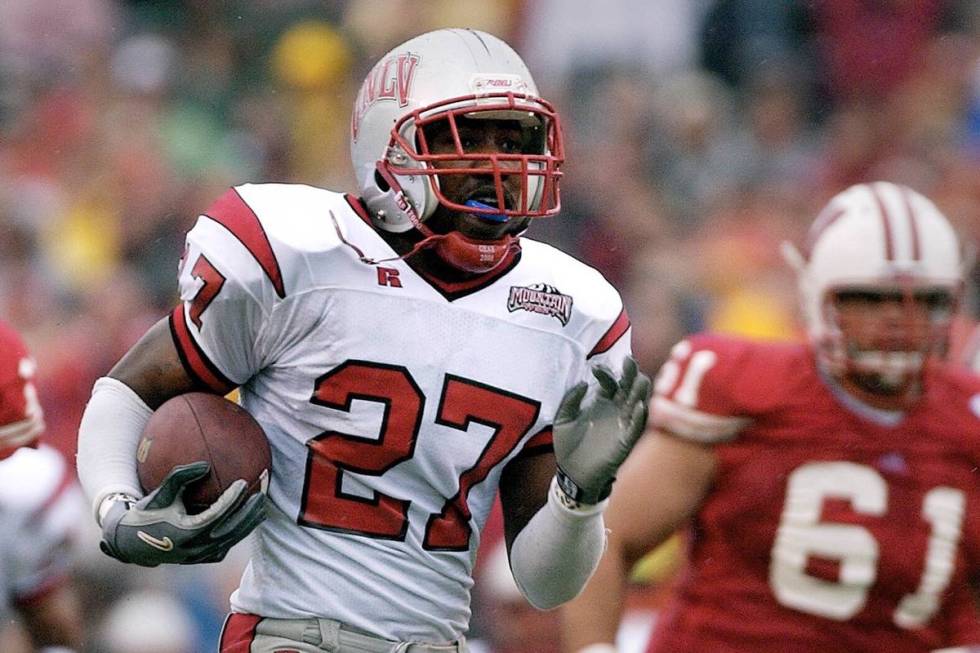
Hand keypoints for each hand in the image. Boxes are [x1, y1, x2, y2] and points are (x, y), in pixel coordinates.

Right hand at [99, 461, 265, 565]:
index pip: (216, 515)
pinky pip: (226, 545)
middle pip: (232, 530)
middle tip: (263, 494)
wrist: (132, 545)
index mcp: (186, 533)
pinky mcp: (203, 560)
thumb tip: (204, 465)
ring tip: (262, 506)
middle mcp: (196, 548)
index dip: (232, 499)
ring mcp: (201, 557)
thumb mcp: (160, 494)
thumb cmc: (147, 514)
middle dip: (250, 513)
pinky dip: (238, 532)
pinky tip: (248, 518)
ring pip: (232, 540)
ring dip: (248, 523)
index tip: (243, 482)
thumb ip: (180, 477)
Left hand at [554, 356, 650, 504]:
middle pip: (629, 386)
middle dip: (630, 373)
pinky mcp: (625, 441)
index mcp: (601, 402)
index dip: (605, 373)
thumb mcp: (563, 418)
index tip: (595, 368)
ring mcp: (622, 424)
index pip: (610, 381)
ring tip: (639, 379)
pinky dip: (640, 417)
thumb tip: (584, 383)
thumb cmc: (568, 445)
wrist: (571, 473)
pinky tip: (641, 406)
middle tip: (628, 361)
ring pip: (638, 403)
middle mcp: (616, 410)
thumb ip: (570, 400)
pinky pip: (636, 427)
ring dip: (640, 391)